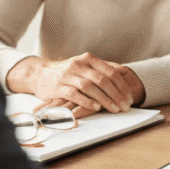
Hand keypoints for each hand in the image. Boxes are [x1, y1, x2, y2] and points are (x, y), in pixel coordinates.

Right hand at [13, 53, 139, 115]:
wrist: (39, 74)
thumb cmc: (67, 72)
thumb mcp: (84, 65)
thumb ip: (102, 68)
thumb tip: (124, 72)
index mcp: (88, 59)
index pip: (110, 72)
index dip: (122, 86)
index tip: (130, 98)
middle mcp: (79, 65)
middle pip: (102, 80)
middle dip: (116, 95)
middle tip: (125, 107)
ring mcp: (68, 75)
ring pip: (90, 87)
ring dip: (104, 99)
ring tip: (114, 109)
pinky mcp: (58, 87)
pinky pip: (75, 94)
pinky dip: (86, 101)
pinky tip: (96, 108)